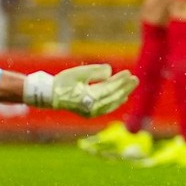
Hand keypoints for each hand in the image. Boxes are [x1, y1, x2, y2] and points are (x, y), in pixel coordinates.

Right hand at [23, 64, 138, 116]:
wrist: (50, 96)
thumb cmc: (63, 82)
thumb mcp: (78, 73)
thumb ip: (95, 71)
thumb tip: (110, 72)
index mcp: (88, 98)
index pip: (109, 89)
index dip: (119, 81)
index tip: (128, 73)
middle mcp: (91, 108)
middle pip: (113, 97)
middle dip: (125, 88)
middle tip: (135, 79)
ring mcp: (91, 113)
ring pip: (111, 104)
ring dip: (122, 94)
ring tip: (131, 86)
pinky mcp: (90, 113)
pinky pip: (107, 108)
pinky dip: (115, 102)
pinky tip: (123, 97)